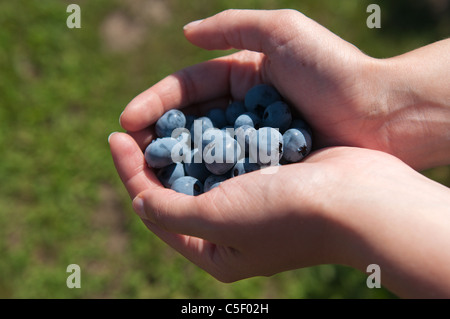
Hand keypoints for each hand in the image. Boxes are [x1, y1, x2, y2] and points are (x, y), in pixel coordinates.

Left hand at [109, 133, 449, 296]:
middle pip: (177, 187)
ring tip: (160, 113)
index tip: (115, 137)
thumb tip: (136, 200)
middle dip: (155, 155)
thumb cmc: (284, 215)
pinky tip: (199, 113)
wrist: (358, 197)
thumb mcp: (216, 220)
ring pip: (203, 166)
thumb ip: (169, 213)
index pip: (156, 209)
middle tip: (133, 122)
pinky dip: (213, 134)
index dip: (131, 173)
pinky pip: (230, 151)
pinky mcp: (268, 174)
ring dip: (183, 141)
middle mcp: (230, 228)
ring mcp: (251, 199)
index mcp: (214, 250)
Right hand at [119, 9, 449, 169]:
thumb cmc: (333, 70)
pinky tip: (185, 190)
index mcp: (244, 74)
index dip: (155, 103)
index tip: (127, 122)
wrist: (382, 115)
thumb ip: (231, 28)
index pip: (187, 88)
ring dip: (177, 161)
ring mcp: (257, 138)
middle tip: (129, 154)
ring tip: (147, 175)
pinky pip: (230, 171)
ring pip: (207, 149)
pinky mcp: (270, 164)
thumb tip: (186, 35)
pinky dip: (208, 179)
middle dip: (159, 136)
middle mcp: (246, 107)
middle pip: (191, 121)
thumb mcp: (282, 32)